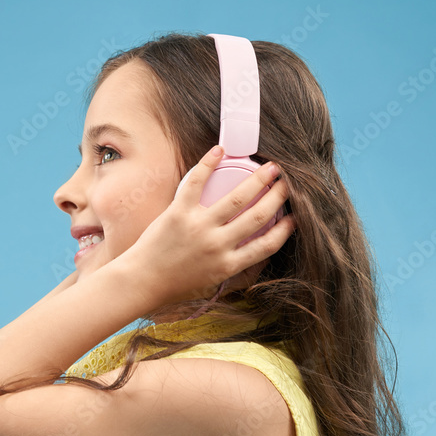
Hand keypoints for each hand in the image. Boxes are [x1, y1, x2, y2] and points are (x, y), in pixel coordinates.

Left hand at [110, 145, 294, 312]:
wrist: (141, 282)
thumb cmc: (173, 285)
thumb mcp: (210, 282)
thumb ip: (230, 267)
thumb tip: (249, 254)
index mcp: (228, 265)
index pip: (266, 246)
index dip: (284, 230)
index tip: (294, 217)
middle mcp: (218, 245)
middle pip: (258, 216)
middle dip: (277, 196)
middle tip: (287, 183)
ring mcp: (199, 227)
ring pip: (237, 198)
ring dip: (258, 180)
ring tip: (271, 168)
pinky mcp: (178, 213)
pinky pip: (196, 183)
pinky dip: (208, 164)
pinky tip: (220, 151)